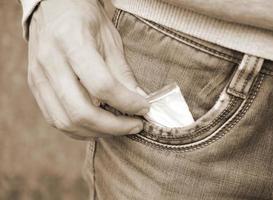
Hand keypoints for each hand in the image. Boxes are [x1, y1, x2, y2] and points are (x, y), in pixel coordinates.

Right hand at [27, 0, 148, 138]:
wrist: (53, 8)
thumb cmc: (84, 19)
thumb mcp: (110, 39)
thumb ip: (122, 73)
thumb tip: (139, 101)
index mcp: (71, 42)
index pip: (102, 85)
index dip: (127, 103)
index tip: (144, 108)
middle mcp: (50, 62)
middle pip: (80, 111)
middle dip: (113, 126)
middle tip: (134, 125)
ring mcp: (38, 77)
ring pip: (66, 122)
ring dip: (97, 132)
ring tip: (118, 127)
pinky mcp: (36, 87)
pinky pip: (56, 119)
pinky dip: (80, 129)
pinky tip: (97, 125)